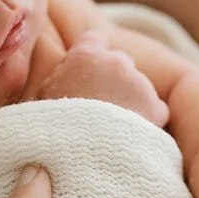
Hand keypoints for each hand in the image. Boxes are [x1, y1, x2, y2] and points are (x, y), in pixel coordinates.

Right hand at [37, 29, 169, 127]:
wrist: (79, 159)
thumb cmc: (53, 132)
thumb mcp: (42, 98)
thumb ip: (59, 78)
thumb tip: (64, 75)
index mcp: (84, 56)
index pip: (94, 39)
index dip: (92, 56)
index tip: (88, 73)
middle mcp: (116, 62)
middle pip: (120, 62)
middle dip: (114, 80)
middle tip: (100, 108)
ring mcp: (139, 84)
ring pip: (138, 87)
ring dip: (130, 101)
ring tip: (113, 129)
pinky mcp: (156, 107)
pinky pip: (156, 110)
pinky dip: (147, 121)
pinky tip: (130, 138)